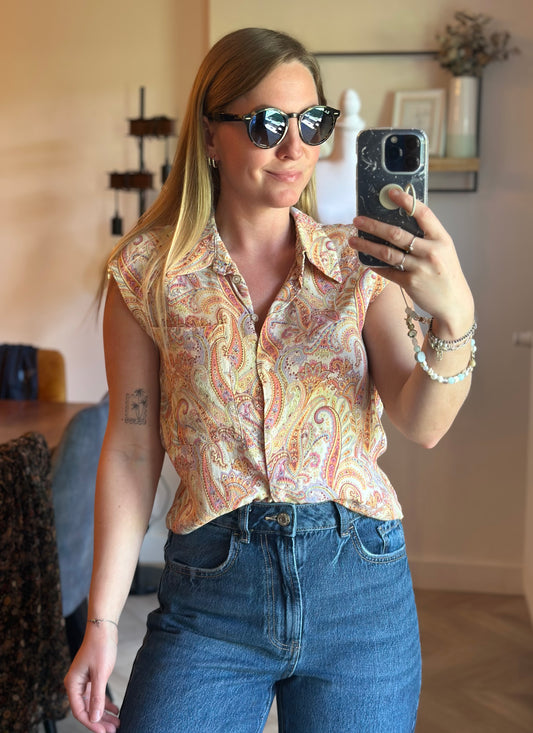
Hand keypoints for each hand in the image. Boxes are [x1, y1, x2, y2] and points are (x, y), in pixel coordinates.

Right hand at [64, 624, 119, 731]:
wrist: (103, 627)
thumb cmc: (100, 647)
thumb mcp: (100, 674)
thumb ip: (97, 697)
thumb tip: (94, 718)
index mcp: (73, 684)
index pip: (80, 711)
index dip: (91, 724)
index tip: (104, 732)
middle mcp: (76, 684)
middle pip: (86, 709)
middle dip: (99, 721)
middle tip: (113, 731)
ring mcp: (84, 680)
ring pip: (92, 703)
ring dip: (103, 714)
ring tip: (116, 724)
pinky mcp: (92, 676)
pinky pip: (97, 695)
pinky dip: (105, 703)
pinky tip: (115, 710)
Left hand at [351, 187, 474, 336]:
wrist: (454, 303)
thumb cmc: (445, 272)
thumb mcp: (444, 250)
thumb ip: (426, 236)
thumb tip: (399, 220)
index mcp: (441, 239)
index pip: (423, 213)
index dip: (406, 201)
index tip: (390, 192)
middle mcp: (431, 251)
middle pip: (396, 234)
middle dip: (373, 225)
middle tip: (358, 220)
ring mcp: (420, 268)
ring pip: (387, 253)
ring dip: (367, 245)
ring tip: (353, 240)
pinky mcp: (410, 283)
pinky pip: (388, 271)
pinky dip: (375, 265)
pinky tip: (365, 260)